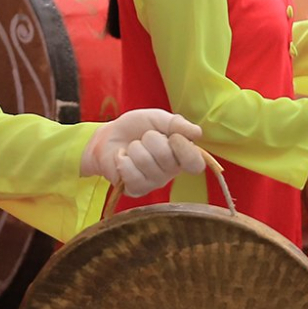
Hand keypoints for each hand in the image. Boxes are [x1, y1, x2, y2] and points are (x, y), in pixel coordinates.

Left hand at [82, 109, 207, 196]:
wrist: (110, 136)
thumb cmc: (137, 128)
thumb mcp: (158, 119)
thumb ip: (177, 124)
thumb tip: (197, 133)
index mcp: (182, 156)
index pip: (195, 163)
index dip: (183, 148)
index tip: (172, 136)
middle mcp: (171, 173)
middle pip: (165, 156)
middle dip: (150, 139)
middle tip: (145, 139)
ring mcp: (153, 183)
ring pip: (145, 162)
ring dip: (134, 149)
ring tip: (132, 149)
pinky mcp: (136, 190)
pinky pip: (130, 174)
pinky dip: (122, 159)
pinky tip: (124, 159)